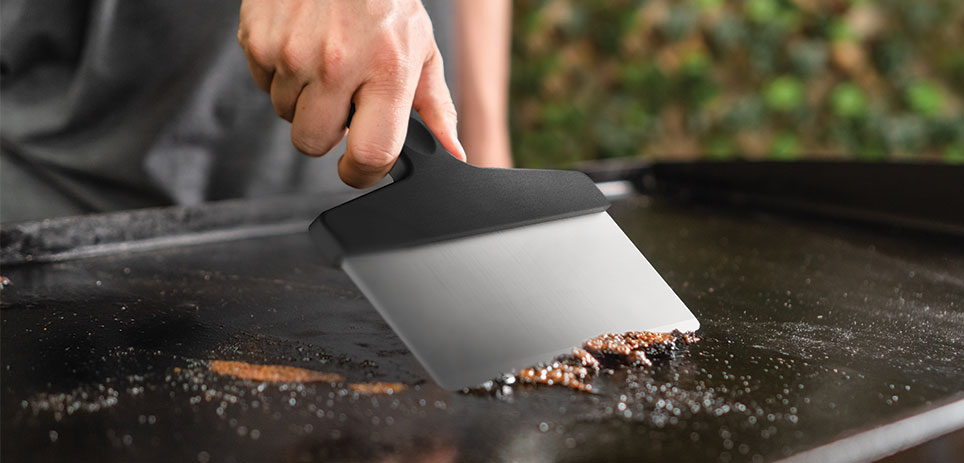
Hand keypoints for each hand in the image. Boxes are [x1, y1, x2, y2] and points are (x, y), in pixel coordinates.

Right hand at [238, 0, 465, 187]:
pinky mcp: (258, 40)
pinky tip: (301, 45)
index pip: (371, 153)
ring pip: (286, 114)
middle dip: (325, 130)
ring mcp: (293, 53)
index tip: (359, 168)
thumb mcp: (420, 48)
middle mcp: (338, 64)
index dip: (362, 173)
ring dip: (303, 99)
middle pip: (313, 143)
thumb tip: (453, 152)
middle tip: (341, 96)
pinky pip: (263, 84)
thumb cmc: (384, 0)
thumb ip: (435, 106)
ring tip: (323, 61)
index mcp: (387, 70)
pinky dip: (280, 74)